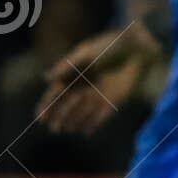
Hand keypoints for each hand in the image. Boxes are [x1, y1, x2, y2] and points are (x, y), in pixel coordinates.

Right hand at [37, 23, 161, 134]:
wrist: (137, 48)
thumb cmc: (109, 46)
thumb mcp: (87, 53)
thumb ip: (67, 66)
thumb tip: (46, 78)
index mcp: (74, 74)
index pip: (56, 93)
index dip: (47, 105)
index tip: (40, 116)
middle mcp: (84, 87)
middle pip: (67, 106)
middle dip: (59, 117)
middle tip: (54, 128)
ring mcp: (98, 94)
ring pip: (82, 112)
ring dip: (74, 121)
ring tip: (66, 129)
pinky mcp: (114, 99)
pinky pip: (102, 115)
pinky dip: (94, 123)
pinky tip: (86, 131)